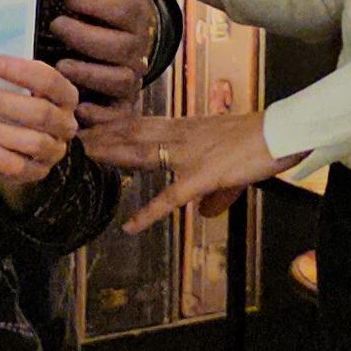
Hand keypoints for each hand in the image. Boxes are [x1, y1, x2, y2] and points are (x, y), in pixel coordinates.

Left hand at [0, 54, 79, 199]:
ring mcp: (55, 151)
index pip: (50, 81)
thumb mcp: (23, 90)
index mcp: (66, 97)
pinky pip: (18, 166)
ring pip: (32, 142)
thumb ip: (12, 78)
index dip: (21, 71)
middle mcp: (66, 124)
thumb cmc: (20, 109)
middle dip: (1, 102)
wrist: (23, 150)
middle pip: (40, 113)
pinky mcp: (38, 172)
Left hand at [53, 0, 156, 119]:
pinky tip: (76, 107)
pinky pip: (118, 116)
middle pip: (120, 46)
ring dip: (88, 73)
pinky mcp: (123, 106)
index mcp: (137, 16)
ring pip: (120, 80)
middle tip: (56, 27)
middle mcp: (139, 48)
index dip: (95, 4)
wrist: (125, 50)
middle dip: (85, 37)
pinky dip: (98, 114)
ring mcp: (133, 78)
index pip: (124, 10)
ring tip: (61, 65)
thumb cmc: (106, 15)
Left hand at [82, 110, 299, 234]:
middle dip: (99, 136)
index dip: (111, 124)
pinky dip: (149, 213)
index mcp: (186, 129)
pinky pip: (170, 197)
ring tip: (82, 160)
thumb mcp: (229, 166)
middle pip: (130, 133)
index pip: (140, 123)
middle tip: (68, 136)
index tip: (86, 123)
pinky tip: (131, 227)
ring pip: (140, 153)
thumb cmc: (260, 143)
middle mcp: (181, 136)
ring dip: (110, 155)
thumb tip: (204, 213)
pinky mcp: (203, 176)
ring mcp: (189, 155)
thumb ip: (213, 191)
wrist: (282, 132)